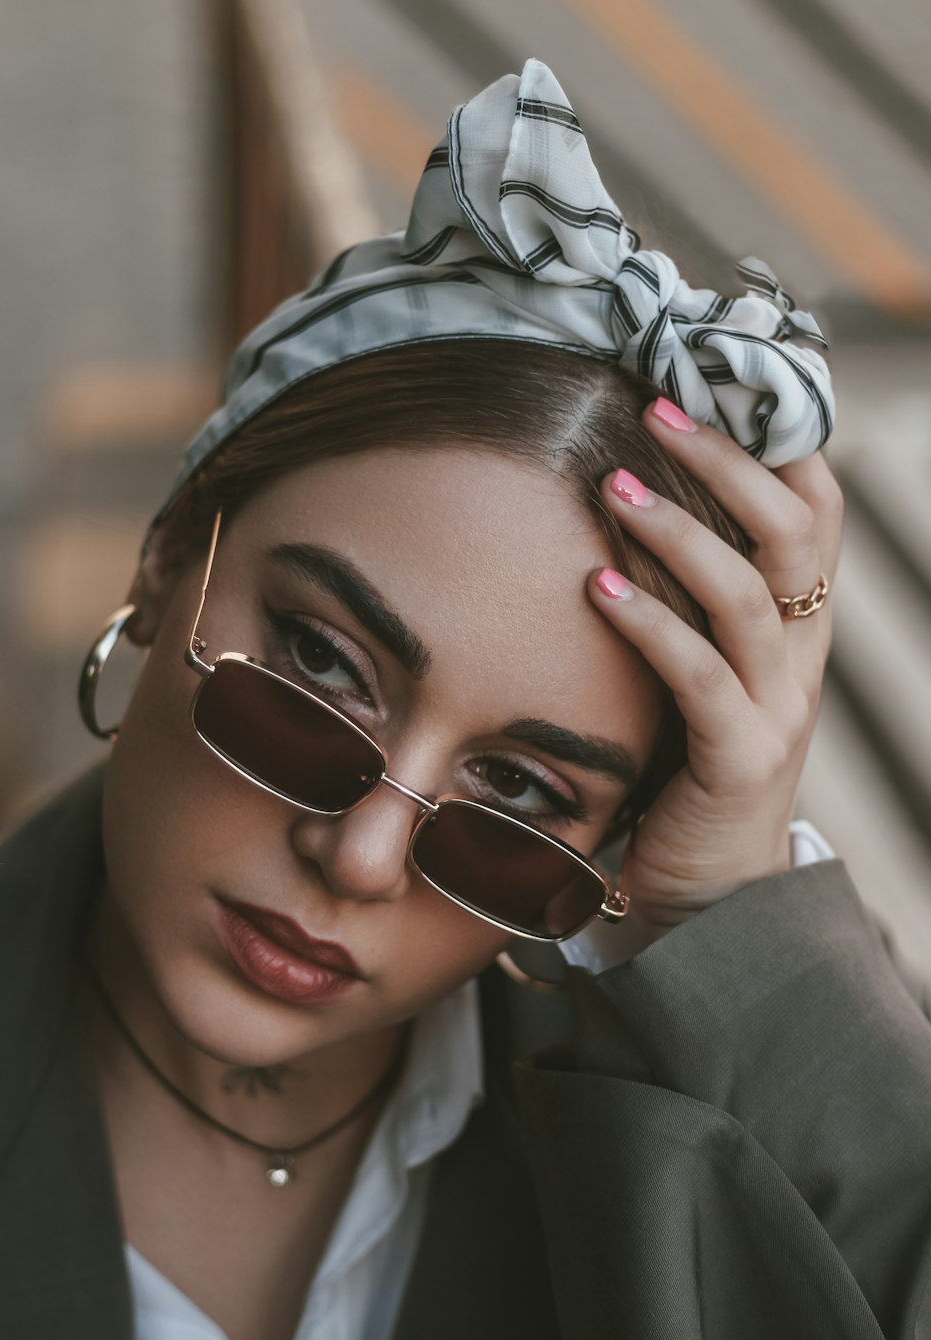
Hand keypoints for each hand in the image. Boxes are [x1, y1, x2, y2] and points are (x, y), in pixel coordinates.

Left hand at [588, 397, 843, 929]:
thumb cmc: (688, 765)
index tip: (714, 377)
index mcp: (796, 627)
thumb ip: (686, 601)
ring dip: (679, 528)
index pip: (812, 511)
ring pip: (747, 593)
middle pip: (791, 532)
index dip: (776, 440)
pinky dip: (649, 622)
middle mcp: (801, 657)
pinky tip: (597, 585)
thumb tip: (621, 500)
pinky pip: (701, 675)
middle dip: (728, 461)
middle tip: (656, 407)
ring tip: (614, 484)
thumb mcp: (703, 670)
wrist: (712, 891)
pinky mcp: (741, 759)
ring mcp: (779, 709)